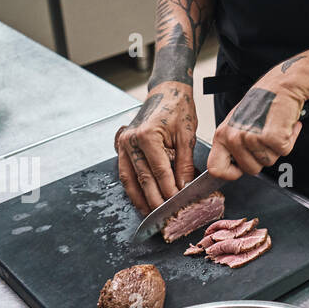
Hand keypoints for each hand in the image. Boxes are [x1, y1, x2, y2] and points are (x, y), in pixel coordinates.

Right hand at [115, 82, 197, 215]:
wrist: (166, 91)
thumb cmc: (179, 109)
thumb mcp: (187, 135)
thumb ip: (184, 163)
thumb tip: (185, 187)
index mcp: (147, 136)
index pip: (159, 171)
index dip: (169, 190)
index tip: (178, 204)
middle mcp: (130, 141)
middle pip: (143, 178)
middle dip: (155, 199)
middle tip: (165, 216)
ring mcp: (123, 144)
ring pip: (129, 179)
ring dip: (139, 198)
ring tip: (150, 213)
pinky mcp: (121, 146)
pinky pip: (126, 171)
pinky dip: (133, 187)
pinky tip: (140, 199)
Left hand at [207, 77, 304, 178]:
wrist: (282, 85)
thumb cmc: (261, 102)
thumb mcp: (237, 123)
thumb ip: (233, 145)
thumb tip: (234, 167)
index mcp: (222, 135)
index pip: (215, 168)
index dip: (230, 174)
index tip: (240, 169)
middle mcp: (234, 137)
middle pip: (250, 169)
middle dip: (262, 158)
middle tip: (266, 139)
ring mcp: (252, 138)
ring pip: (268, 162)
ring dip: (277, 148)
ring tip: (275, 128)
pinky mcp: (272, 137)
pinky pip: (284, 152)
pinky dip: (290, 140)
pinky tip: (286, 126)